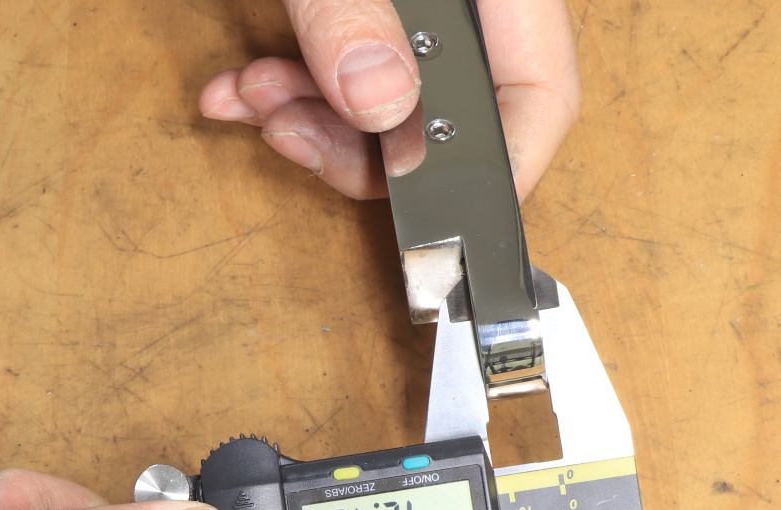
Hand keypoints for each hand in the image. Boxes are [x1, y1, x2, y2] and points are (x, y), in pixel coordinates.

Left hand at [198, 0, 580, 199]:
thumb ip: (349, 7)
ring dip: (314, 124)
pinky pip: (343, 64)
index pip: (540, 93)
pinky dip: (292, 88)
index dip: (496, 173)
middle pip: (456, 112)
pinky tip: (240, 87)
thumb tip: (381, 106)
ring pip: (390, 100)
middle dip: (365, 148)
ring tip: (252, 103)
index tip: (427, 217)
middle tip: (291, 139)